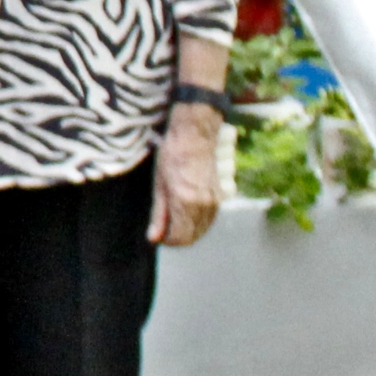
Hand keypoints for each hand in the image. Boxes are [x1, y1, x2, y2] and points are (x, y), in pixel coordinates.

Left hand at [153, 105, 224, 246]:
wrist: (196, 135)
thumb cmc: (173, 156)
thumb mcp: (159, 185)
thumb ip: (159, 214)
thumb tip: (154, 238)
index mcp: (186, 203)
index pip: (180, 237)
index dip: (167, 240)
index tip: (158, 235)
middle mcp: (204, 205)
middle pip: (193, 236)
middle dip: (177, 237)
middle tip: (163, 228)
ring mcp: (215, 201)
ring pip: (202, 228)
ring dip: (188, 229)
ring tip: (173, 218)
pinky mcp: (221, 195)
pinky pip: (209, 217)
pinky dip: (198, 221)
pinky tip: (187, 211)